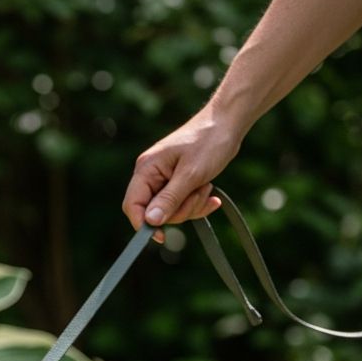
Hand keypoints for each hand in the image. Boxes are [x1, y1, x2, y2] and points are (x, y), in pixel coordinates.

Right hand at [122, 107, 242, 242]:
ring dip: (192, 205)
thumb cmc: (209, 142)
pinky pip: (182, 205)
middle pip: (154, 212)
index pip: (132, 205)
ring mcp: (163, 179)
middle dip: (180, 210)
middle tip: (199, 193)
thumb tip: (150, 222)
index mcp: (146, 169)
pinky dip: (197, 203)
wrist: (228, 123)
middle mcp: (151, 175)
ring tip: (206, 187)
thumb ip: (169, 199)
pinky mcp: (176, 183)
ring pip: (171, 211)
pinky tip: (211, 195)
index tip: (161, 236)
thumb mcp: (191, 174)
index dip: (143, 224)